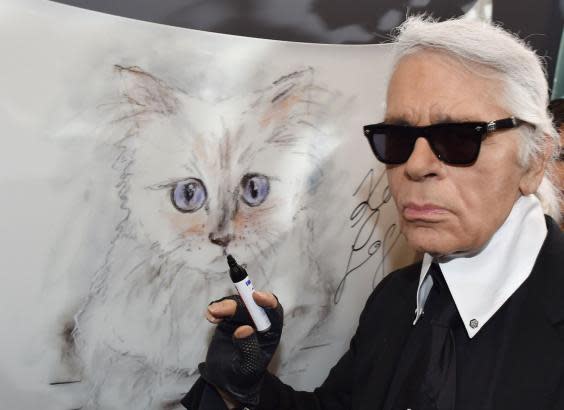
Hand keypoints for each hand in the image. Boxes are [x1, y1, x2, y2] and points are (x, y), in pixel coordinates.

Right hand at [199, 291, 282, 408]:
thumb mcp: (248, 367)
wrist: (226, 381)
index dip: (267, 301)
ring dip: (224, 306)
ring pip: (236, 304)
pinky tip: (210, 316)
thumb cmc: (243, 375)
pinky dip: (216, 309)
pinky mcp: (228, 319)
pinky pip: (223, 309)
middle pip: (251, 305)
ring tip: (212, 314)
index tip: (256, 296)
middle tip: (219, 309)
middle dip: (236, 304)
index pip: (274, 313)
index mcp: (271, 332)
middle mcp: (258, 323)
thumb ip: (248, 348)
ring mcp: (243, 319)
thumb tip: (244, 329)